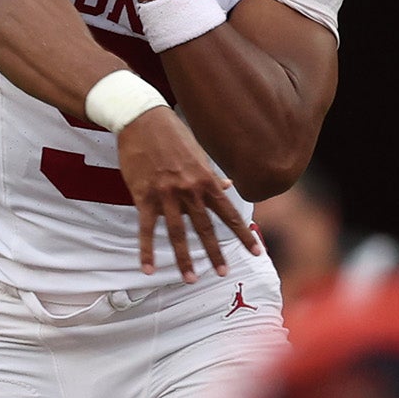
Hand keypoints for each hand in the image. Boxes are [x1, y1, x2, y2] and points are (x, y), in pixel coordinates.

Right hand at [114, 105, 256, 278]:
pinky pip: (146, 229)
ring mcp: (166, 195)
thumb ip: (210, 174)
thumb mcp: (198, 152)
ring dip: (184, 259)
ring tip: (190, 279)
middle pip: (205, 228)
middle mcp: (189, 190)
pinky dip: (147, 250)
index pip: (229, 214)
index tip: (256, 252)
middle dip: (215, 253)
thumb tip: (227, 187)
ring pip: (177, 233)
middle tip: (223, 273)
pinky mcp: (144, 196)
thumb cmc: (171, 133)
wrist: (142, 119)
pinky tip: (148, 269)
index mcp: (206, 180)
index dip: (243, 235)